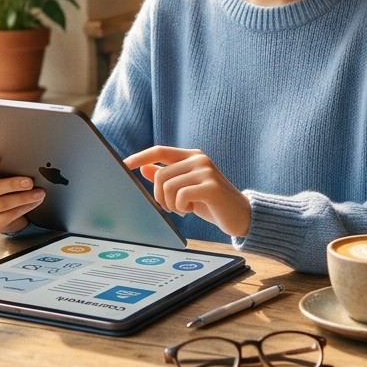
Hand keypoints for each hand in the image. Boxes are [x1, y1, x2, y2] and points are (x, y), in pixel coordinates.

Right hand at [0, 157, 44, 234]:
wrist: (5, 209)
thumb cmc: (3, 185)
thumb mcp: (1, 174)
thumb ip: (5, 167)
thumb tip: (25, 162)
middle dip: (13, 184)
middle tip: (29, 182)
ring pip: (2, 204)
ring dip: (23, 198)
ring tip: (39, 193)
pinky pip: (7, 216)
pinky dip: (24, 208)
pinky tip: (34, 203)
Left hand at [123, 146, 250, 237]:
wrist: (241, 215)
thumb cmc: (212, 202)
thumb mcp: (186, 187)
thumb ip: (168, 176)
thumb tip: (144, 168)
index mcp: (191, 156)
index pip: (159, 151)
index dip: (140, 157)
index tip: (124, 164)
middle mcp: (198, 159)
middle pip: (159, 176)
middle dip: (159, 197)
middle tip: (171, 207)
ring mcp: (206, 171)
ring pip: (167, 187)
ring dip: (171, 204)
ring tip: (184, 208)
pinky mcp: (210, 186)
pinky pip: (180, 196)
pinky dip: (181, 208)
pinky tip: (193, 209)